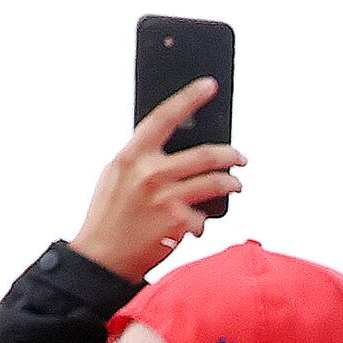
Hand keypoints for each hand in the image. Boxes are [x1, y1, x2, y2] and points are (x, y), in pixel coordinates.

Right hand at [76, 83, 245, 278]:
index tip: (208, 85)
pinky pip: (203, 217)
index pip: (164, 117)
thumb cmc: (107, 217)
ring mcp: (167, 198)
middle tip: (241, 157)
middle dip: (231, 154)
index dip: (189, 98)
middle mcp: (150, 173)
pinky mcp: (179, 223)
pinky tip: (191, 228)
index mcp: (131, 156)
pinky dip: (201, 222)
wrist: (101, 257)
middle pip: (205, 154)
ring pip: (216, 182)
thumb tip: (168, 148)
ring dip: (232, 183)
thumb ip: (140, 160)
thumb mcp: (115, 177)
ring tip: (236, 186)